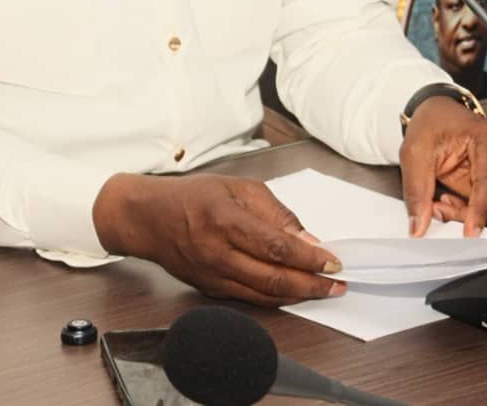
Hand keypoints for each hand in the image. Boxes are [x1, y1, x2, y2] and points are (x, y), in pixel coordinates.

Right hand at [92, 173, 345, 306]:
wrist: (149, 219)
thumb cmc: (193, 196)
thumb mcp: (237, 187)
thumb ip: (275, 213)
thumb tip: (307, 240)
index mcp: (225, 220)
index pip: (276, 247)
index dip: (308, 258)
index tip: (333, 261)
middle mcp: (218, 253)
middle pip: (273, 279)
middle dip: (311, 285)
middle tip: (338, 284)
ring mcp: (213, 277)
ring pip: (264, 295)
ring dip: (299, 296)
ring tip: (324, 291)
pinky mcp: (210, 290)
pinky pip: (251, 299)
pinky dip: (277, 297)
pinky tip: (295, 291)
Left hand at [399, 97, 486, 238]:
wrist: (432, 113)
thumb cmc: (431, 123)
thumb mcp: (414, 153)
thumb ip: (417, 191)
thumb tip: (419, 225)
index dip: (481, 212)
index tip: (470, 233)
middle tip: (482, 237)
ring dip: (482, 220)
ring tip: (447, 210)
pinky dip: (475, 216)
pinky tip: (451, 206)